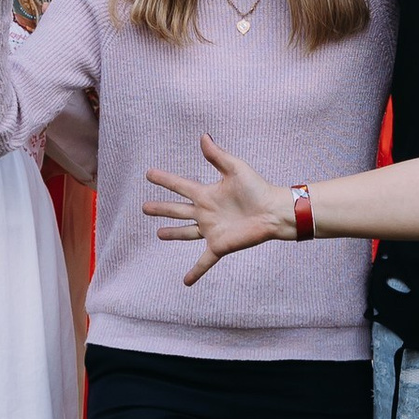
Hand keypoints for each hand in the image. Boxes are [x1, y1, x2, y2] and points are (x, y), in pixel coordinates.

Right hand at [145, 136, 297, 284]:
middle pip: (177, 210)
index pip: (180, 185)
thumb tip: (204, 136)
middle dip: (161, 208)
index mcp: (206, 193)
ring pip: (186, 233)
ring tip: (158, 234)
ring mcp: (211, 230)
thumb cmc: (258, 188)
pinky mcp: (219, 245)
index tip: (149, 174)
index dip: (164, 180)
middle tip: (144, 207)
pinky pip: (204, 261)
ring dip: (173, 233)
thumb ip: (217, 155)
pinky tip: (186, 282)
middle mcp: (205, 212)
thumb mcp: (235, 169)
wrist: (274, 211)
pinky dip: (195, 272)